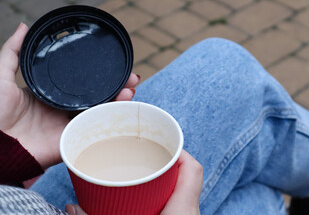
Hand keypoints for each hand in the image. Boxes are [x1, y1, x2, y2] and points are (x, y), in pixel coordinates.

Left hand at [0, 23, 139, 169]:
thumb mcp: (2, 76)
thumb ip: (13, 52)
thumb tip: (23, 25)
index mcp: (51, 95)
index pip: (81, 83)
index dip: (98, 75)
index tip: (112, 65)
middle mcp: (64, 109)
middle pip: (97, 96)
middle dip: (116, 86)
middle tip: (131, 77)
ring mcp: (71, 124)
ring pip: (101, 110)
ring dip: (119, 100)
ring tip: (130, 89)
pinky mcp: (74, 138)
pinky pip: (96, 127)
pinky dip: (112, 117)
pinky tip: (123, 106)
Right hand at [65, 150, 202, 214]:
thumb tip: (69, 209)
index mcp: (183, 210)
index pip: (192, 169)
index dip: (180, 152)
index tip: (161, 146)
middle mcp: (190, 213)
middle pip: (186, 179)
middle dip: (165, 168)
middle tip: (143, 163)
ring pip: (182, 195)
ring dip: (164, 187)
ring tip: (142, 181)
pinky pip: (176, 208)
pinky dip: (162, 202)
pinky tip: (144, 206)